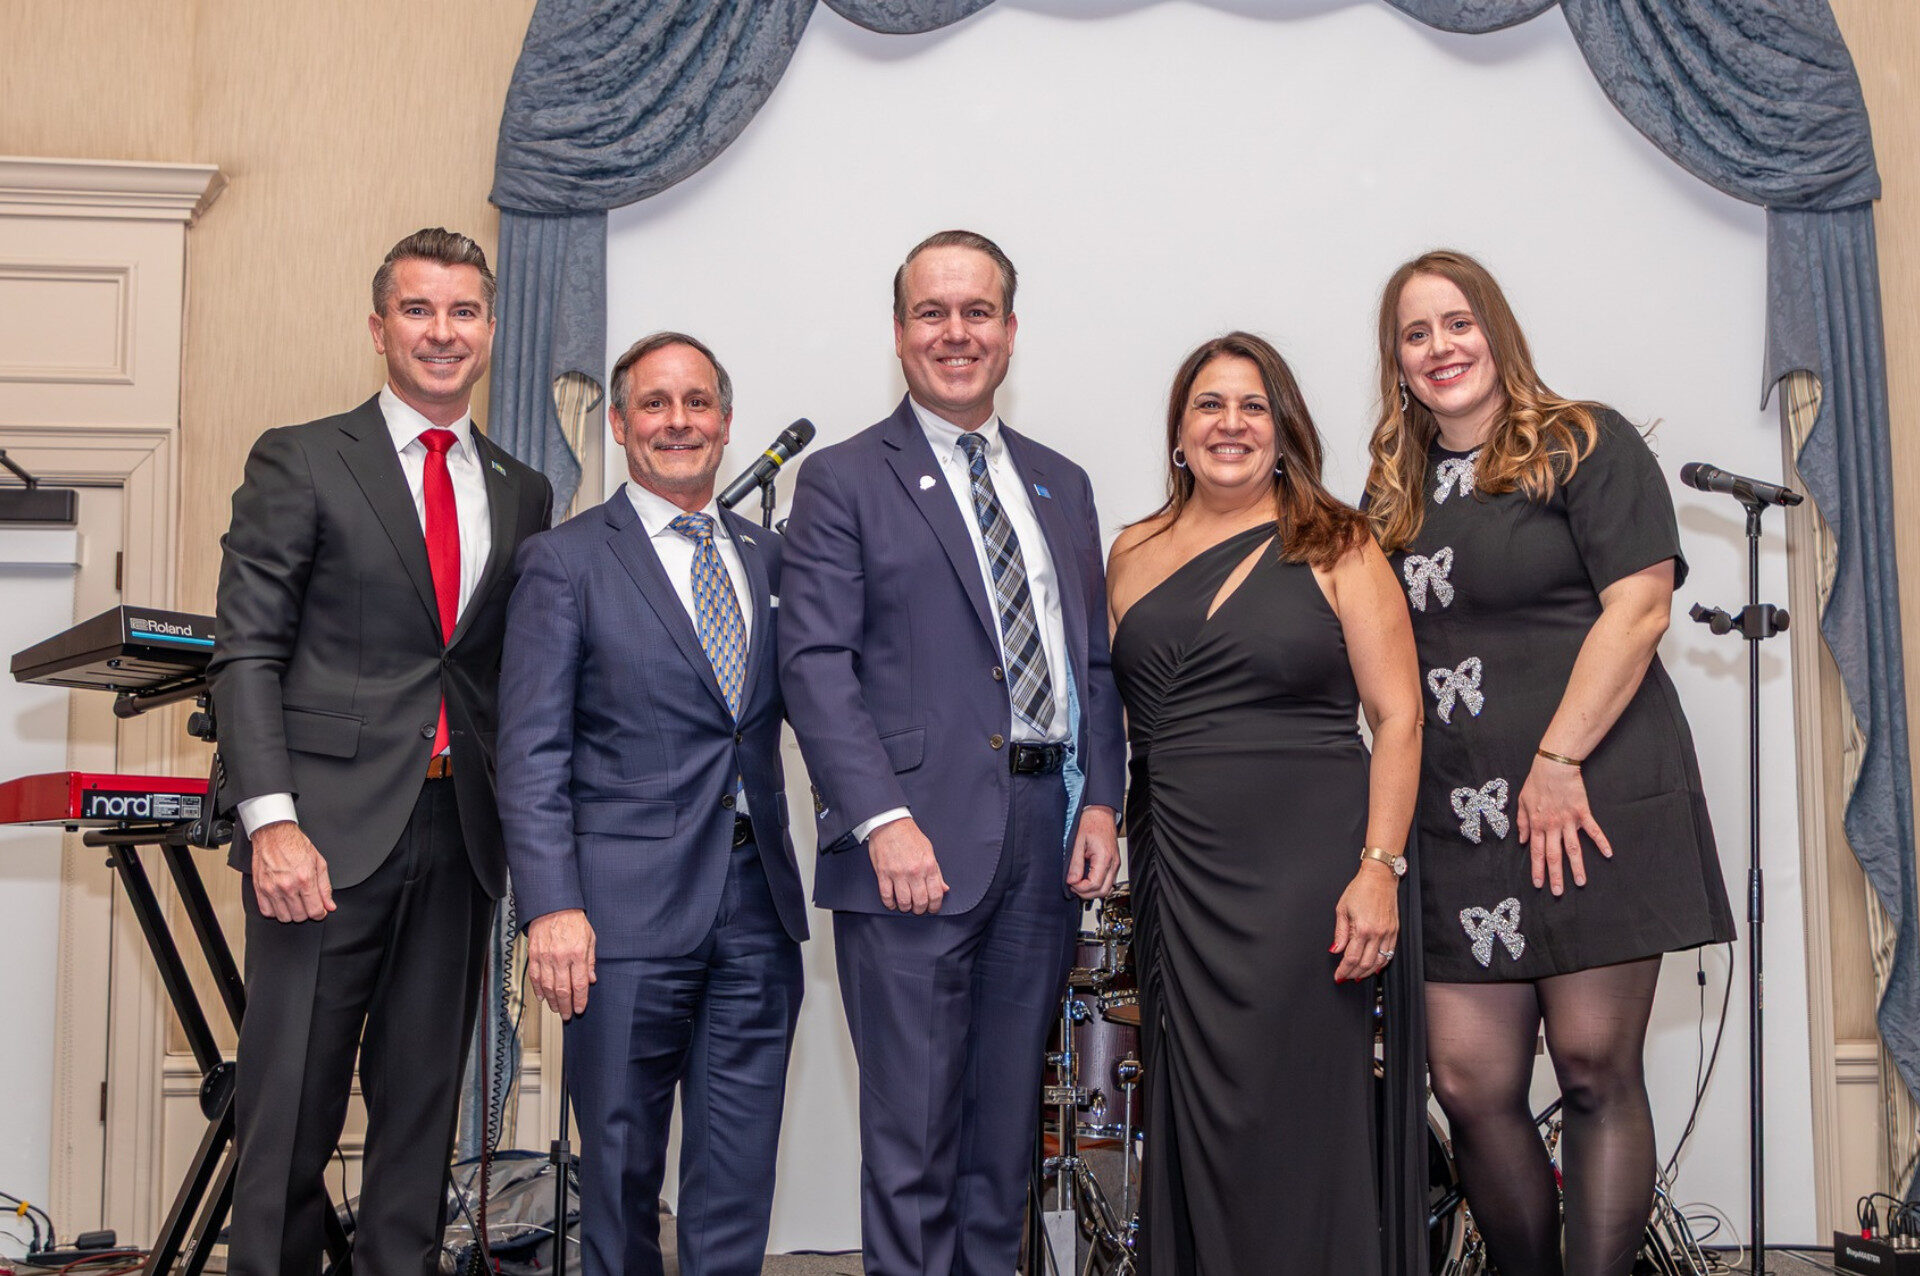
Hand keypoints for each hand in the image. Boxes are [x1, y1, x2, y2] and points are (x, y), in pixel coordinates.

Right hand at [249, 821, 335, 922]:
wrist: (274, 834)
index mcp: (305, 879)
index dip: (320, 913)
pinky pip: (267, 912)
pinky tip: (281, 902)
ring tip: (294, 902)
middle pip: (300, 916)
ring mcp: (272, 889)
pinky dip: (275, 911)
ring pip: (284, 917)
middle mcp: (288, 886)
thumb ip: (325, 887)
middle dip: (307, 912)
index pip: (315, 911)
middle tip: (307, 902)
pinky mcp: (259, 889)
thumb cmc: (296, 845)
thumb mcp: (319, 863)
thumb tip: (330, 905)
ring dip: (291, 913)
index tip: (320, 911)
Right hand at [527, 909, 596, 1019]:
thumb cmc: (573, 921)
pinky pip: (535, 977)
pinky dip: (538, 989)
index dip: (580, 1000)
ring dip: (552, 1001)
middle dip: (566, 1006)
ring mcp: (545, 957)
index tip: (580, 1008)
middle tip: (567, 1015)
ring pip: (547, 987)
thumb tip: (591, 980)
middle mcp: (561, 957)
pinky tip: (542, 997)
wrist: (553, 906)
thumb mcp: (590, 938)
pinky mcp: (534, 955)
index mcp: (577, 954)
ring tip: (556, 1009)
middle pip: (562, 989)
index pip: (579, 984)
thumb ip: (590, 961)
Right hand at [868, 817, 948, 913]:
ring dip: (905, 907)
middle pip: (920, 902)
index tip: (932, 908)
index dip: (935, 906)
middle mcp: (915, 871)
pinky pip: (886, 896)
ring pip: (904, 902)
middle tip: (918, 908)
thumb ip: (937, 872)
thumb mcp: (929, 851)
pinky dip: (890, 903)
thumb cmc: (910, 836)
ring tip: (906, 905)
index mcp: (928, 865)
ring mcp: (898, 873)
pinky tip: (892, 902)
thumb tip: (944, 889)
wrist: (890, 823)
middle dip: (920, 909)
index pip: (936, 894)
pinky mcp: (883, 873)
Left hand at [1065, 806, 1119, 899]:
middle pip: (1103, 891)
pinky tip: (1086, 878)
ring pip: (1106, 889)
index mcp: (1104, 858)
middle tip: (1073, 886)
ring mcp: (1115, 864)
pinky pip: (1107, 881)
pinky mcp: (1114, 864)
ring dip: (1092, 890)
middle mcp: (1113, 863)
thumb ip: (1074, 864)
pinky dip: (1096, 884)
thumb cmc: (1091, 823)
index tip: (1071, 883)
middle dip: (1086, 893)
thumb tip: (1071, 880)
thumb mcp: (1077, 843)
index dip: (1081, 888)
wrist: (1101, 814)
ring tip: (1079, 882)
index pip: (1094, 884)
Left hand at [1330, 861, 1398, 982]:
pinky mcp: (1395, 931)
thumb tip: (1335, 949)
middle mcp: (1378, 933)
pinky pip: (1390, 953)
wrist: (1380, 877)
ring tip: (1357, 975)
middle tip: (1345, 977)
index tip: (1338, 975)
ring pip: (1379, 962)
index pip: (1352, 957)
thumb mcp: (1342, 908)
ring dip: (1367, 972)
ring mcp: (1388, 933)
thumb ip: (1340, 932)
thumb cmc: (1360, 889)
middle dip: (1354, 974)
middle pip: (1366, 963)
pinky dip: (1381, 963)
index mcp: (1363, 928)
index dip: (1344, 970)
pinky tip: (1374, 967)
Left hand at [1515, 756, 1611, 894]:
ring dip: (1577, 867)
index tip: (1539, 884)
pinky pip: (1593, 830)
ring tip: (1581, 883)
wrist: (1554, 766)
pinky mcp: (1582, 813)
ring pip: (1572, 848)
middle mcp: (1552, 826)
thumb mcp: (1522, 801)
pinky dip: (1601, 842)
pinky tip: (1608, 854)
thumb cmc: (1537, 782)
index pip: (1536, 852)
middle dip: (1555, 875)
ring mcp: (1568, 821)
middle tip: (1558, 893)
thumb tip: (1521, 840)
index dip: (1537, 869)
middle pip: (1554, 855)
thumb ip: (1521, 822)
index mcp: (1537, 825)